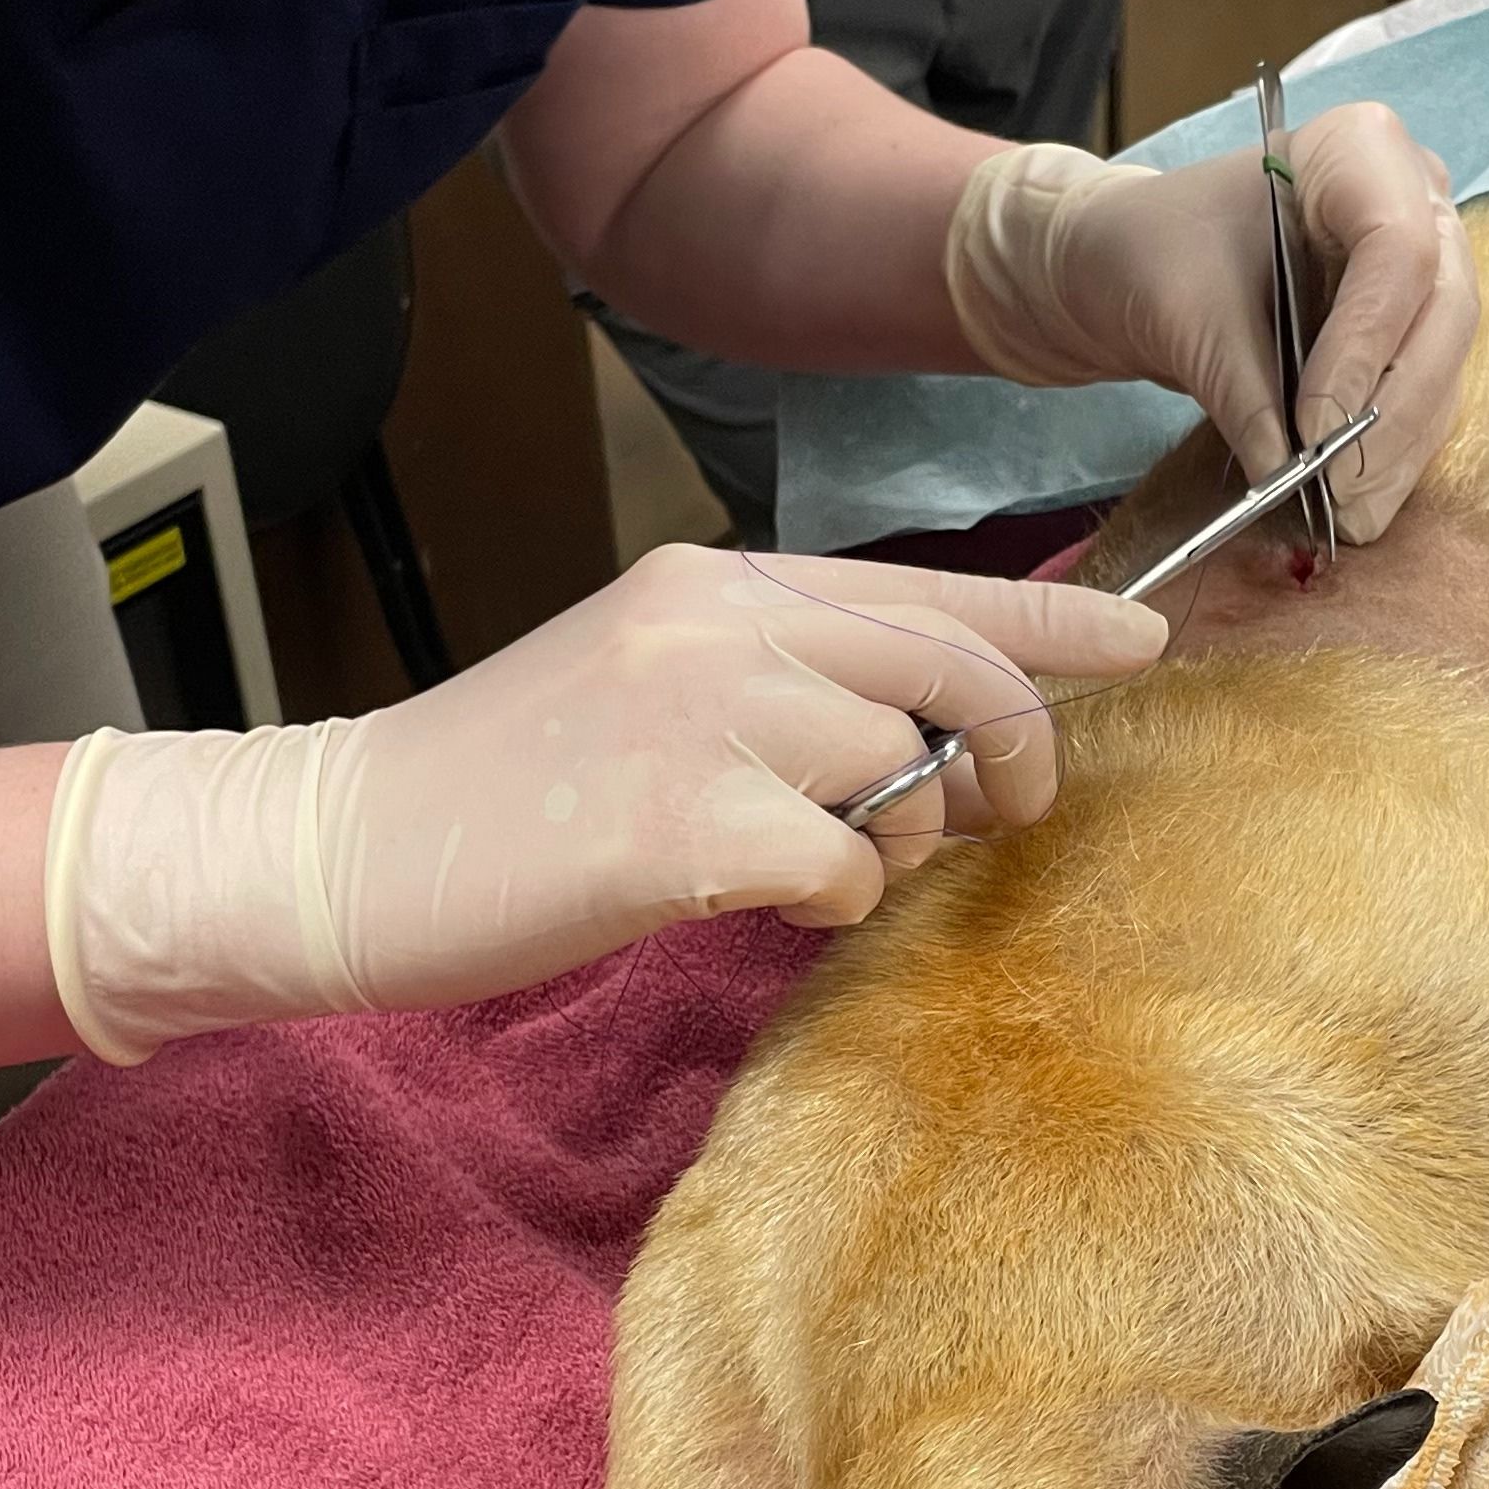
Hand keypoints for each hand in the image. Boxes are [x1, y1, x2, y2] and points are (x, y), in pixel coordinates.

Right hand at [43, 550, 1175, 1056]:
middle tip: (999, 813)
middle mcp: (722, 627)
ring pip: (911, 772)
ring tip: (810, 865)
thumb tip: (940, 725)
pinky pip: (850, 865)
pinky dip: (830, 901)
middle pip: (960, 672)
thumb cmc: (507, 792)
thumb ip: (787, 682)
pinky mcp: (685, 824)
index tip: (1147, 646)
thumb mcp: (654, 688)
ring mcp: (704, 717)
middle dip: (1014, 751)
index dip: (1056, 624)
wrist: (341, 849)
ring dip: (897, 841)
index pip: (932, 591)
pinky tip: (752, 903)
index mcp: (720, 585)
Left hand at [940, 99, 1479, 540]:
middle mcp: (1417, 200)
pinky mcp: (1416, 328)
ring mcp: (1428, 266)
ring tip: (1349, 511)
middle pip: (1443, 311)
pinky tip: (1357, 501)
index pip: (1399, 248)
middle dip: (1394, 409)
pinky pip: (1428, 395)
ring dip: (1401, 446)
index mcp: (1360, 151)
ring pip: (1444, 364)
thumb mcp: (1186, 310)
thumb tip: (1289, 472)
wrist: (1137, 265)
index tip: (1315, 425)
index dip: (1367, 343)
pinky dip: (1395, 452)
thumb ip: (1244, 387)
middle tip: (1344, 484)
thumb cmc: (1153, 251)